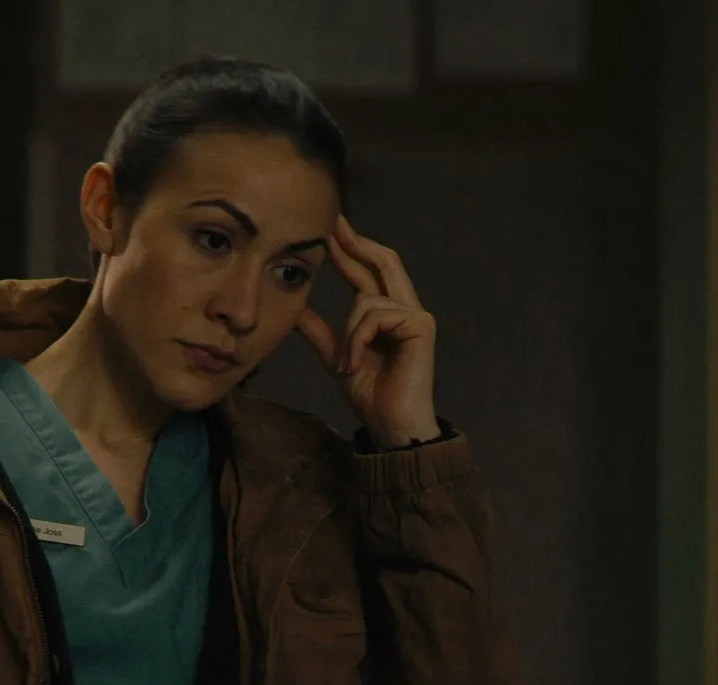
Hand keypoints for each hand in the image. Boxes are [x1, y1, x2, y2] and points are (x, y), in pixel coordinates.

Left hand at [295, 216, 440, 448]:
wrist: (391, 425)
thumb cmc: (371, 395)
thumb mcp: (337, 357)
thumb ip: (321, 333)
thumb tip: (297, 311)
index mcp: (387, 314)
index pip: (369, 272)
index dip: (350, 249)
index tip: (328, 230)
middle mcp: (405, 309)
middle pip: (385, 261)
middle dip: (356, 242)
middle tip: (332, 224)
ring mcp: (416, 316)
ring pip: (367, 300)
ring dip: (348, 334)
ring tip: (345, 364)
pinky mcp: (420, 326)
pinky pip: (375, 316)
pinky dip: (357, 341)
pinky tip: (354, 365)